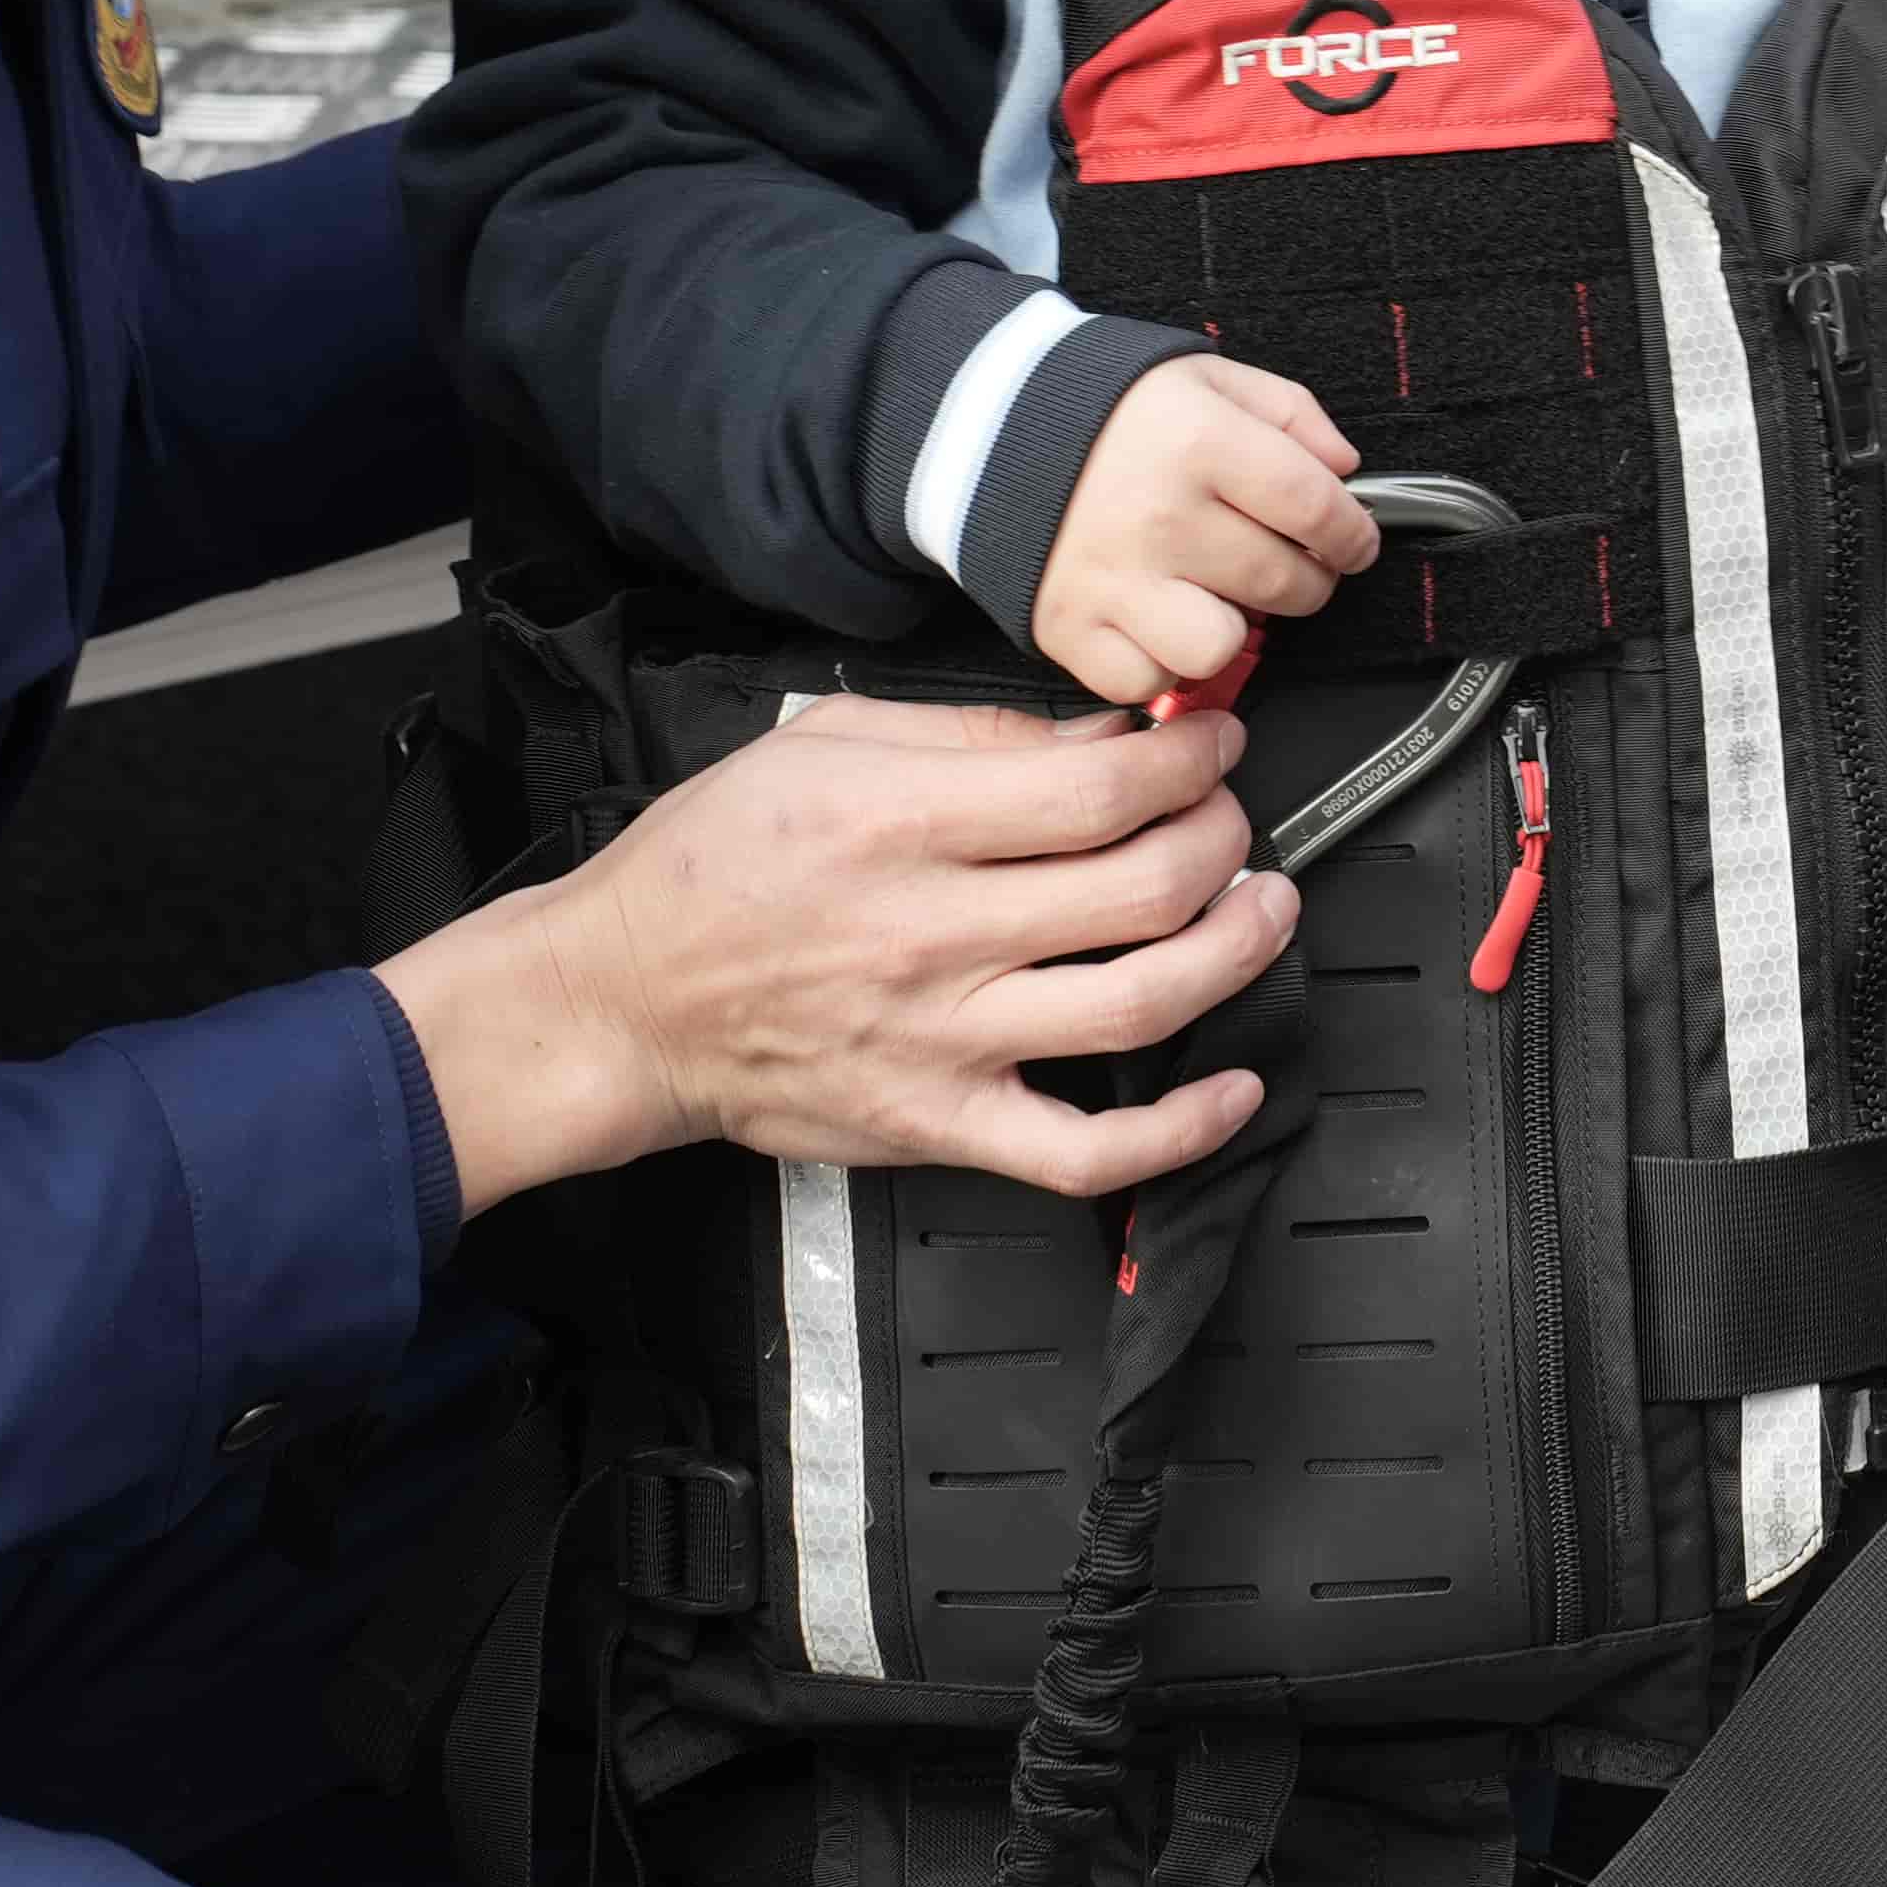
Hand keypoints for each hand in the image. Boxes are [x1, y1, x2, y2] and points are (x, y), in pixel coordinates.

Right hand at [375, 694, 1293, 1215]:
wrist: (620, 1000)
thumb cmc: (710, 866)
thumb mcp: (824, 744)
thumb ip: (972, 735)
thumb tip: (1100, 738)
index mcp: (905, 823)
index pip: (1100, 790)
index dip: (1189, 762)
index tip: (1212, 746)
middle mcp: (934, 934)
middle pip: (1144, 888)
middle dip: (1225, 839)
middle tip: (1234, 818)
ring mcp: (943, 1040)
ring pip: (1140, 1003)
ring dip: (1236, 950)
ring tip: (1266, 908)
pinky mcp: (940, 1125)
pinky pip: (1085, 1151)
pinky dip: (1182, 1129)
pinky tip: (1235, 1087)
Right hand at [1032, 354, 1373, 707]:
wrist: (990, 431)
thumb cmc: (1108, 410)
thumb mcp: (1208, 377)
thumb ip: (1290, 414)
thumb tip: (1343, 469)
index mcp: (1198, 440)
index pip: (1316, 507)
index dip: (1352, 533)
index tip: (1353, 542)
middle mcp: (1158, 514)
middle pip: (1283, 582)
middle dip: (1307, 579)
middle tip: (1288, 564)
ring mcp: (1112, 578)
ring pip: (1221, 646)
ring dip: (1234, 628)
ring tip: (1219, 595)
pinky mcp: (1069, 627)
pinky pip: (1148, 681)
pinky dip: (1161, 662)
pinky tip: (1160, 620)